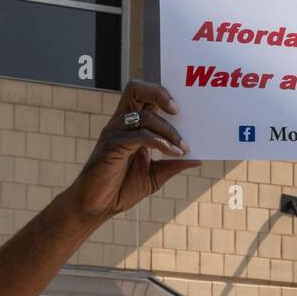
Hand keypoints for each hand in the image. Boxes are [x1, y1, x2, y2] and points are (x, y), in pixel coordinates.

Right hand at [60, 80, 198, 220]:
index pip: (144, 96)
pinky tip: (174, 153)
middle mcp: (121, 124)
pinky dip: (161, 142)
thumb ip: (173, 164)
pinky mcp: (112, 145)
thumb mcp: (155, 175)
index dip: (162, 95)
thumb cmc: (122, 189)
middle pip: (136, 89)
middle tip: (178, 112)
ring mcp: (115, 133)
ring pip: (145, 116)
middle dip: (159, 93)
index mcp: (130, 126)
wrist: (98, 206)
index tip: (183, 111)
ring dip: (169, 131)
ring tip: (183, 148)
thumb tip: (198, 159)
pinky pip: (141, 136)